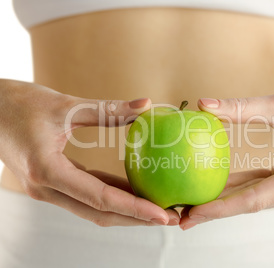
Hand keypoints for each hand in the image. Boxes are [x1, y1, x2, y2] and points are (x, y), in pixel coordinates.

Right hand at [0, 79, 178, 225]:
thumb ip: (108, 109)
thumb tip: (146, 105)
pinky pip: (87, 194)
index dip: (135, 209)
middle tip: (172, 217)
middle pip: (100, 213)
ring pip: (94, 208)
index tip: (163, 214)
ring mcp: (49, 188)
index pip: (100, 198)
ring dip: (127, 211)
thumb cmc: (17, 104)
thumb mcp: (64, 105)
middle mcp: (47, 188)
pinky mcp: (53, 182)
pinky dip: (113, 197)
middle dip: (138, 219)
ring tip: (160, 208)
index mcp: (48, 172)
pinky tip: (136, 192)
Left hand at [180, 74, 273, 229]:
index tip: (192, 213)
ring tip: (195, 203)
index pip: (254, 199)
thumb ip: (241, 108)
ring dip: (227, 199)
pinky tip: (219, 182)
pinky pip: (265, 183)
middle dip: (218, 210)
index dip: (220, 207)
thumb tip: (203, 104)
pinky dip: (243, 184)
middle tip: (183, 216)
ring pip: (257, 196)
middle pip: (253, 204)